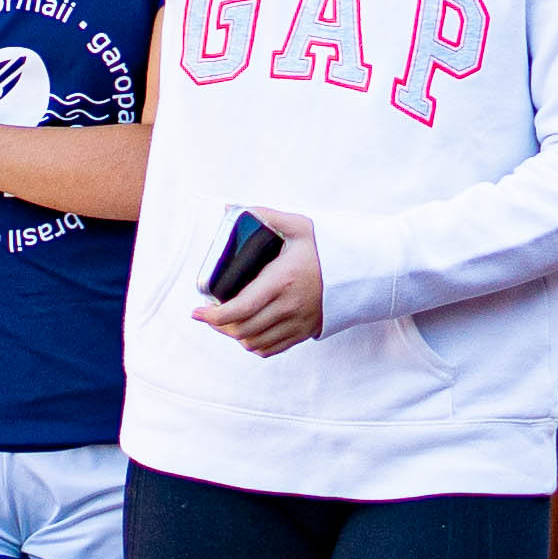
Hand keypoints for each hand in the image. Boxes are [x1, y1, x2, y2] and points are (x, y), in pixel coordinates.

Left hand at [194, 206, 322, 356]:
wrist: (361, 271)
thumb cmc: (327, 247)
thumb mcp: (299, 226)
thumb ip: (265, 216)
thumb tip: (230, 209)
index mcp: (281, 282)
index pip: (239, 310)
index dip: (212, 317)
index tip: (196, 312)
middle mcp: (288, 307)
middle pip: (242, 330)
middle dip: (219, 325)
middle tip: (209, 313)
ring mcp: (297, 323)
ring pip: (254, 343)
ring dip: (235, 335)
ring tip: (227, 321)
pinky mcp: (304, 332)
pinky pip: (271, 349)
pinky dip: (254, 344)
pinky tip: (248, 330)